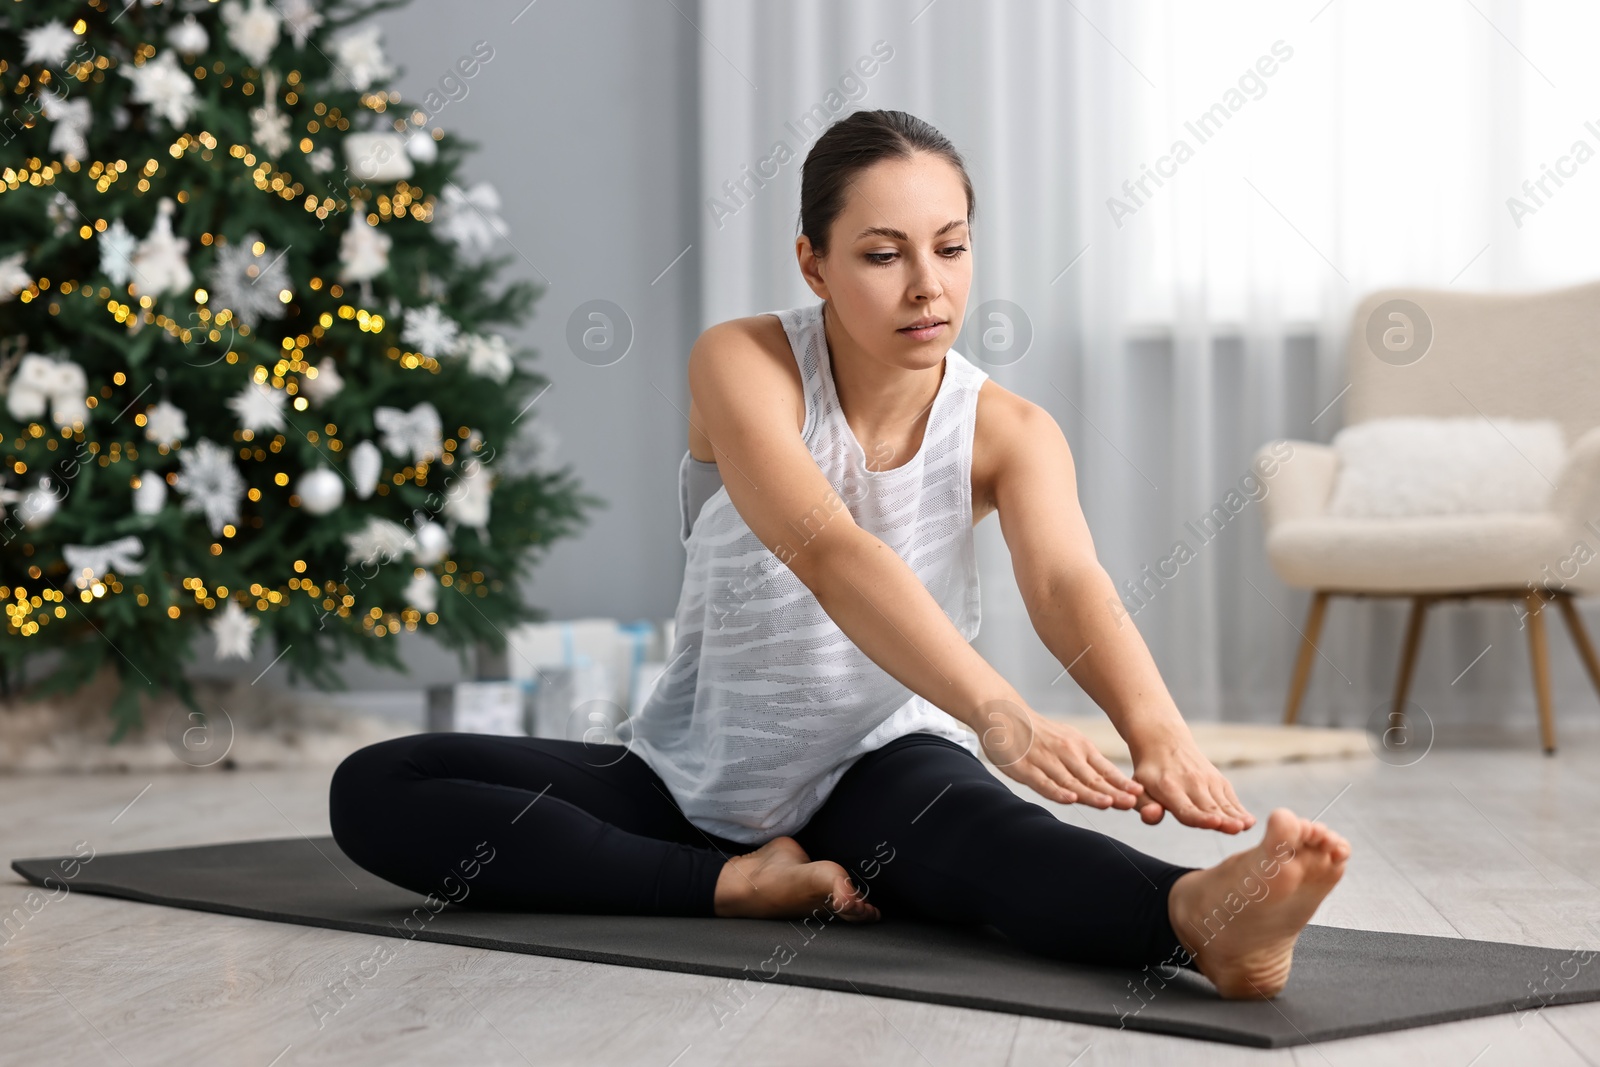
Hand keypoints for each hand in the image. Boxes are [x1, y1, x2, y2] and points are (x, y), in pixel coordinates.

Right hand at [978, 702, 1144, 810]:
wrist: (1004, 714)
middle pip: (1092, 778)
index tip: (1139, 794)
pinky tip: (1069, 799)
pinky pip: (1043, 782)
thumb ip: (1088, 762)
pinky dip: (1057, 791)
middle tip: (1132, 803)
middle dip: (1113, 792)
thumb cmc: (1041, 734)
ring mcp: (1045, 761)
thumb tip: (1116, 784)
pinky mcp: (1025, 768)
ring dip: (1090, 794)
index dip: (1122, 783)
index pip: (1105, 770)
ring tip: (1107, 804)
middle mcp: (1065, 753)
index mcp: (1079, 747)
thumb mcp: (1069, 741)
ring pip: (1071, 781)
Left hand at [1128, 731, 1254, 832]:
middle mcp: (1190, 783)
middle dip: (1223, 819)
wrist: (1164, 742)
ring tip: (1247, 826)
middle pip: (1208, 807)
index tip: (1214, 822)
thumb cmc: (1150, 773)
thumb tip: (1154, 815)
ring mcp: (1207, 780)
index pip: (1186, 808)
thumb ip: (1145, 806)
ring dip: (1235, 816)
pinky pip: (1231, 798)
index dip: (1200, 817)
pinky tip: (1249, 821)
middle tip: (1236, 829)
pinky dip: (1240, 809)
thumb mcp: (1138, 789)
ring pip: (1223, 803)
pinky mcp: (1219, 780)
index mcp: (1168, 788)